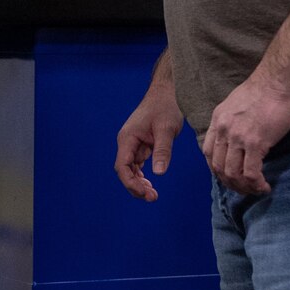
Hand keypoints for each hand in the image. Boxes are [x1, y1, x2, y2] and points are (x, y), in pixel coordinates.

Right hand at [115, 82, 182, 201]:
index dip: (131, 183)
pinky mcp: (141, 144)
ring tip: (153, 194)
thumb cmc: (165, 106)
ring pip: (131, 169)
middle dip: (136, 186)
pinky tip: (151, 183)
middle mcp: (127, 142)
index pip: (122, 166)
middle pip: (125, 170)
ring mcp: (133, 143)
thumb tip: (159, 173)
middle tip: (152, 197)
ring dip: (139, 182)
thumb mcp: (166, 129)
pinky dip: (143, 174)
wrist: (167, 92)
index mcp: (128, 138)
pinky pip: (138, 163)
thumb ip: (162, 150)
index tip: (145, 192)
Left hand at [200, 72, 289, 194]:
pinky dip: (256, 184)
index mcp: (217, 120)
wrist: (277, 80)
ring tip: (255, 189)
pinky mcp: (256, 142)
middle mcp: (223, 130)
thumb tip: (237, 139)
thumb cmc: (263, 89)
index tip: (228, 175)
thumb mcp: (236, 103)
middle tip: (243, 188)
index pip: (207, 152)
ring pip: (232, 173)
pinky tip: (264, 186)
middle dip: (230, 182)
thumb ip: (232, 121)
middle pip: (218, 167)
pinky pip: (251, 172)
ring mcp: (238, 137)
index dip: (215, 168)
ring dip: (243, 187)